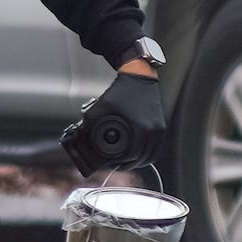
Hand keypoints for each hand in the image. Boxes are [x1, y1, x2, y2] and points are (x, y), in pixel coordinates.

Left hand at [61, 64, 171, 180]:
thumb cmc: (121, 90)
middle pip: (142, 159)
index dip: (120, 164)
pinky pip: (156, 148)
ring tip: (126, 162)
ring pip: (151, 156)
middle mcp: (153, 130)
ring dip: (139, 161)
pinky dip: (147, 154)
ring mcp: (159, 129)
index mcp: (140, 128)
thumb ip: (89, 123)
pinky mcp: (161, 126)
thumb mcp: (101, 106)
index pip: (132, 156)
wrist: (139, 76)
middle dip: (128, 164)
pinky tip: (137, 154)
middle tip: (116, 165)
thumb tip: (80, 138)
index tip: (111, 165)